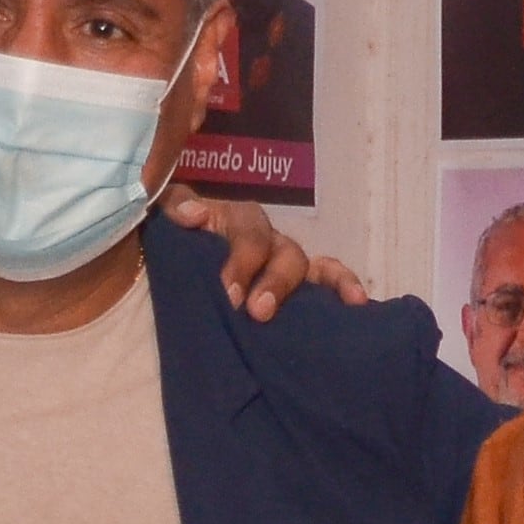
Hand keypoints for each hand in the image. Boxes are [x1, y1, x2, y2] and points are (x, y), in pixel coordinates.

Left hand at [162, 186, 366, 320]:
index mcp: (234, 222)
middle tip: (257, 312)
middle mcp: (265, 240)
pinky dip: (345, 285)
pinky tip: (358, 302)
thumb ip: (173, 210)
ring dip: (310, 287)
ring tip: (321, 310)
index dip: (242, 261)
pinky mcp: (302, 285)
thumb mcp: (165, 228)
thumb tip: (193, 215)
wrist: (176, 274)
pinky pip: (330, 278)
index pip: (247, 233)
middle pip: (283, 252)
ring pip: (306, 265)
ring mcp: (285, 262)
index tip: (229, 293)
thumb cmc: (176, 249)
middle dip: (274, 282)